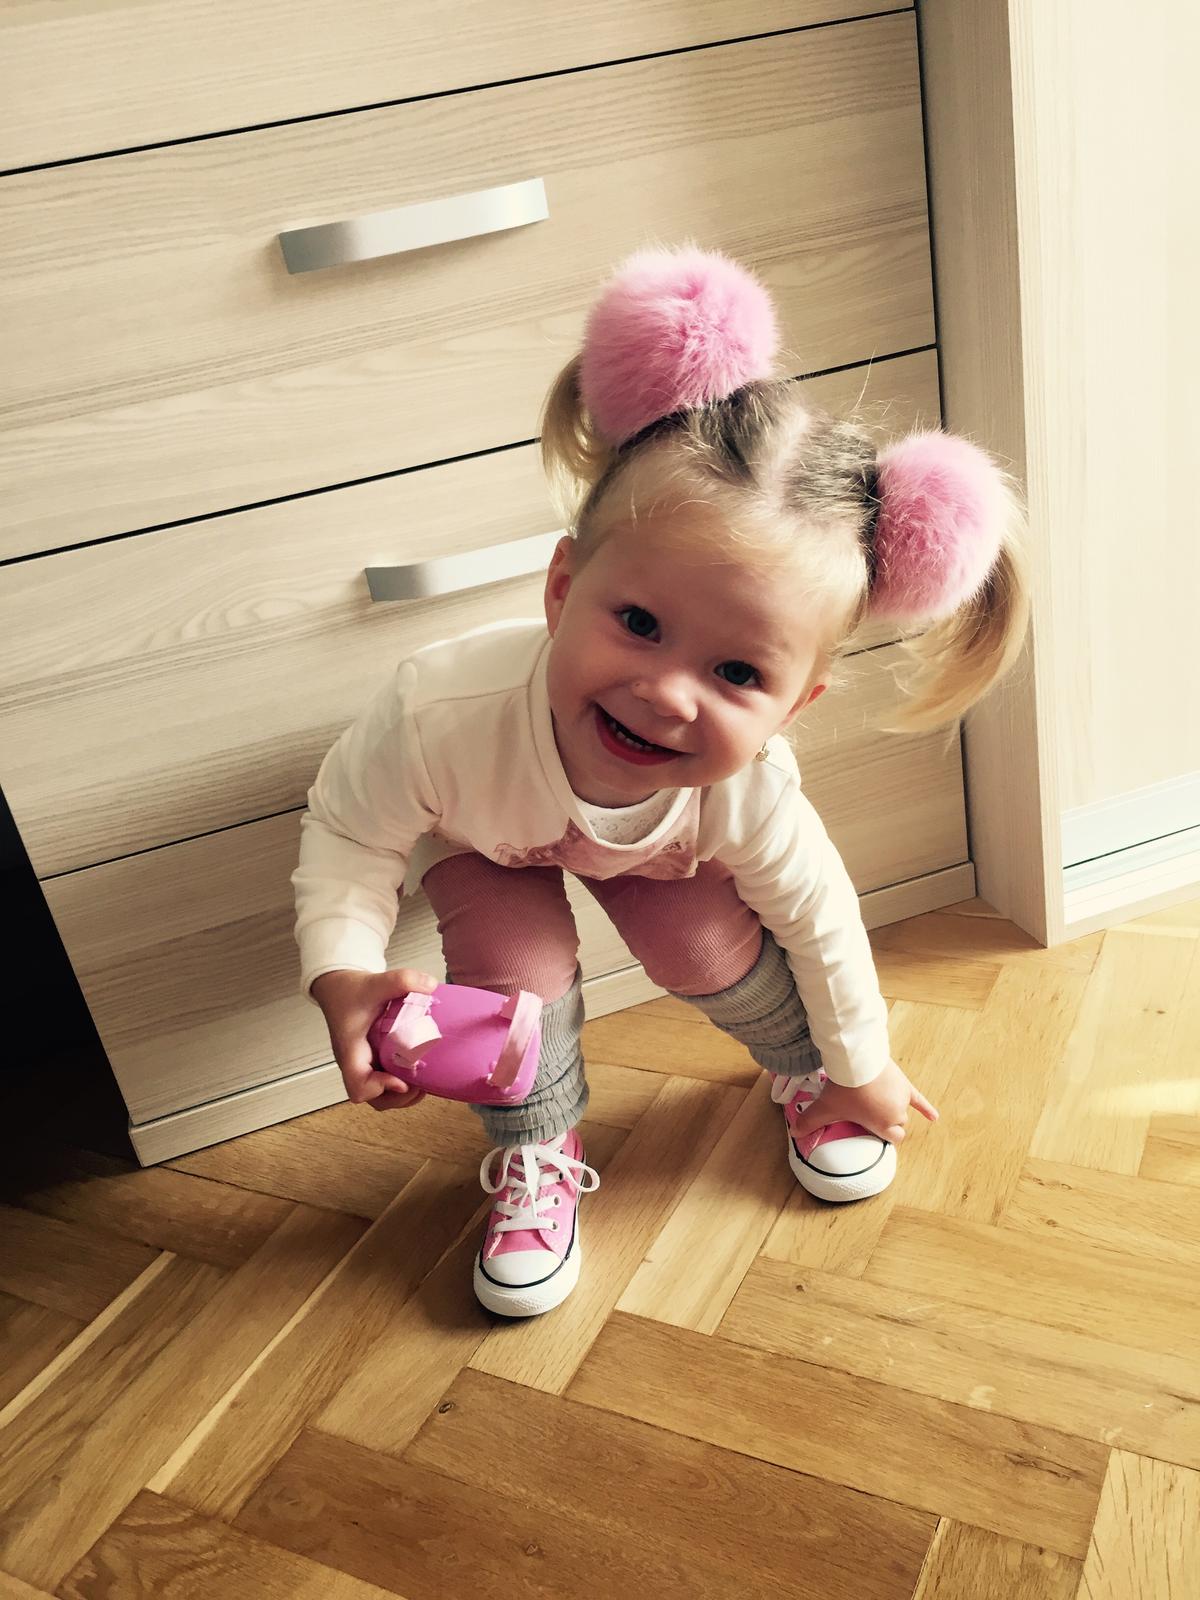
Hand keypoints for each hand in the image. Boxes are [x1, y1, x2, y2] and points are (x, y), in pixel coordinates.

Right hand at [310, 967, 437, 1111]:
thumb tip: (430, 985)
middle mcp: (357, 1063)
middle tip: (422, 1082)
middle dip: (400, 1098)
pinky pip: (388, 1080)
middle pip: (373, 1099)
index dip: (380, 1088)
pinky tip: (420, 1066)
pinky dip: (404, 1081)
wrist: (337, 987)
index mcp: (351, 1051)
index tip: (402, 1078)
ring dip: (404, 1094)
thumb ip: (400, 980)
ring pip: (381, 1095)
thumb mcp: (374, 982)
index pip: (358, 1086)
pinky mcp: (374, 1060)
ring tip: (424, 1079)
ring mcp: (366, 1064)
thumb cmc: (349, 990)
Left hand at [789, 1058, 938, 1145]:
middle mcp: (897, 1113)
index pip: (893, 1138)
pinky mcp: (903, 1083)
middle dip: (886, 1120)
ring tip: (877, 1100)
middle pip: (898, 1123)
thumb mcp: (825, 1107)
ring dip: (893, 1107)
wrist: (857, 1059)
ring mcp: (901, 1097)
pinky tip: (935, 1118)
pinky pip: (918, 1098)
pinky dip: (926, 1108)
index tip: (873, 1131)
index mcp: (883, 1124)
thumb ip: (810, 1122)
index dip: (883, 1134)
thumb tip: (795, 1133)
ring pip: (902, 1108)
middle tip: (870, 1113)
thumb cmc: (845, 1087)